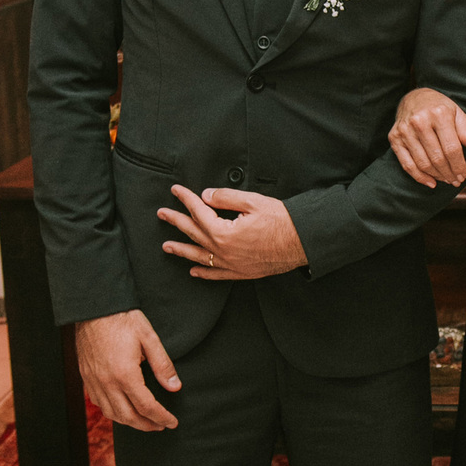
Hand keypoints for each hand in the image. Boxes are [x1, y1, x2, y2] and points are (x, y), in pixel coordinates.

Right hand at [75, 309, 180, 431]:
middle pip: (128, 416)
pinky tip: (122, 409)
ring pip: (111, 413)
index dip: (162, 417)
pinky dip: (112, 412)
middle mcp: (107, 382)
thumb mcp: (149, 338)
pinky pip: (98, 403)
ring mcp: (94, 381)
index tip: (173, 422)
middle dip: (147, 425)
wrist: (93, 307)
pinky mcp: (86, 377)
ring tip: (144, 421)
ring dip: (129, 422)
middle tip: (161, 425)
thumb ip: (163, 365)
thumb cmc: (123, 319)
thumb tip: (175, 387)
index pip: (147, 407)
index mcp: (125, 374)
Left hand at [158, 186, 307, 278]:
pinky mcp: (242, 272)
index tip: (175, 191)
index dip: (185, 199)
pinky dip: (204, 273)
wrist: (303, 242)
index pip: (198, 211)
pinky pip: (218, 275)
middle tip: (162, 214)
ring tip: (166, 246)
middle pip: (194, 233)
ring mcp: (232, 264)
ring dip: (182, 250)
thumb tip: (206, 195)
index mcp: (223, 232)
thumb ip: (226, 198)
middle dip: (176, 222)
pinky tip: (194, 272)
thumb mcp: (253, 201)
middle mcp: (224, 251)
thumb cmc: (282, 221)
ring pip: (200, 257)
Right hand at [389, 87, 465, 188]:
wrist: (413, 97)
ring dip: (437, 176)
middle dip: (449, 173)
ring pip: (423, 163)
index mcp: (439, 114)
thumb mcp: (457, 113)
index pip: (452, 148)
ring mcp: (405, 131)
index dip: (459, 166)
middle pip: (437, 158)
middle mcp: (420, 122)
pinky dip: (419, 177)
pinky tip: (430, 182)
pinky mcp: (394, 138)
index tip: (463, 175)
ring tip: (446, 180)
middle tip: (455, 181)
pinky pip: (407, 164)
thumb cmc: (439, 107)